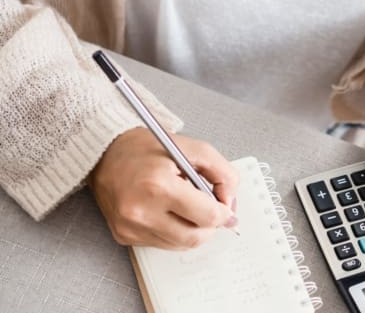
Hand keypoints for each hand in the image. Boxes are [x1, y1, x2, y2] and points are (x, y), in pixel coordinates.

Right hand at [89, 128, 238, 249]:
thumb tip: (230, 204)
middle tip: (210, 210)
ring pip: (180, 244)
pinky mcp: (123, 235)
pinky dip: (174, 232)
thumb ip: (223, 173)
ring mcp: (130, 227)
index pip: (207, 216)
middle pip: (195, 237)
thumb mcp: (194, 149)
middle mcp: (140, 210)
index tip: (226, 208)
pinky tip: (168, 212)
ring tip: (187, 207)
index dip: (224, 213)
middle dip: (210, 226)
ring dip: (192, 230)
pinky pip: (162, 244)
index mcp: (158, 186)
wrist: (105, 154)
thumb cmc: (148, 149)